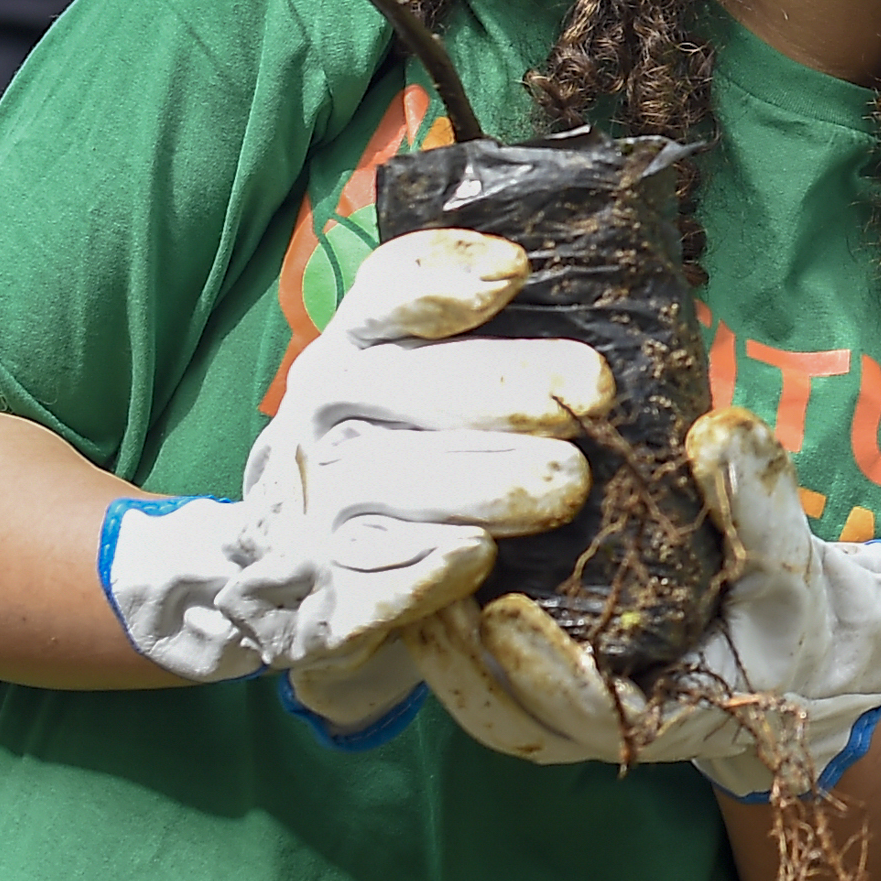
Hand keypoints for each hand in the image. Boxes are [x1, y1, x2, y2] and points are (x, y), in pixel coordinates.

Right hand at [104, 230, 605, 696]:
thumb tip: (523, 272)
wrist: (289, 593)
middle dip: (500, 387)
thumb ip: (465, 334)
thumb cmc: (395, 466)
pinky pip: (365, 588)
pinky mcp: (318, 608)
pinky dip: (418, 575)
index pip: (381, 301)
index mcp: (351, 360)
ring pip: (386, 486)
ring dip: (482, 484)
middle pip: (401, 390)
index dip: (439, 282)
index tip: (514, 272)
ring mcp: (311, 515)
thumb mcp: (414, 387)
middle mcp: (321, 426)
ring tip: (564, 482)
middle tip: (592, 392)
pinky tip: (474, 557)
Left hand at [406, 406, 880, 795]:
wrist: (790, 648)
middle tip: (427, 596)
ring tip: (409, 592)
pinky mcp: (551, 694)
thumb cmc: (785, 605)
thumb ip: (755, 500)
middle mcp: (612, 730)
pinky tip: (421, 593)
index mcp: (676, 714)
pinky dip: (450, 653)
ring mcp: (576, 720)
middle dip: (465, 667)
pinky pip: (487, 690)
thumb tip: (714, 429)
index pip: (594, 713)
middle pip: (518, 722)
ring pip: (490, 712)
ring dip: (444, 662)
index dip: (547, 673)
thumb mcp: (788, 553)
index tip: (505, 616)